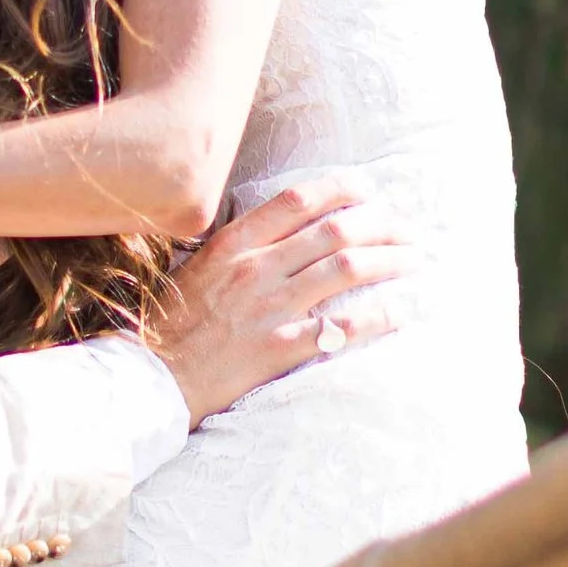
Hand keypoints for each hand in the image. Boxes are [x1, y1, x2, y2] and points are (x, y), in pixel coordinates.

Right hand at [146, 175, 415, 425]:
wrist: (154, 378)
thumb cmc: (176, 324)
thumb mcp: (200, 268)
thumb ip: (242, 245)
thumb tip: (288, 227)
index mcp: (235, 243)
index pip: (299, 200)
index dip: (344, 189)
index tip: (370, 191)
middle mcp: (255, 268)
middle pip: (336, 230)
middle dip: (384, 225)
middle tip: (408, 232)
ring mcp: (268, 308)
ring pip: (346, 269)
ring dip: (390, 261)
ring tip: (414, 263)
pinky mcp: (278, 347)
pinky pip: (341, 326)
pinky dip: (379, 316)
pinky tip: (401, 312)